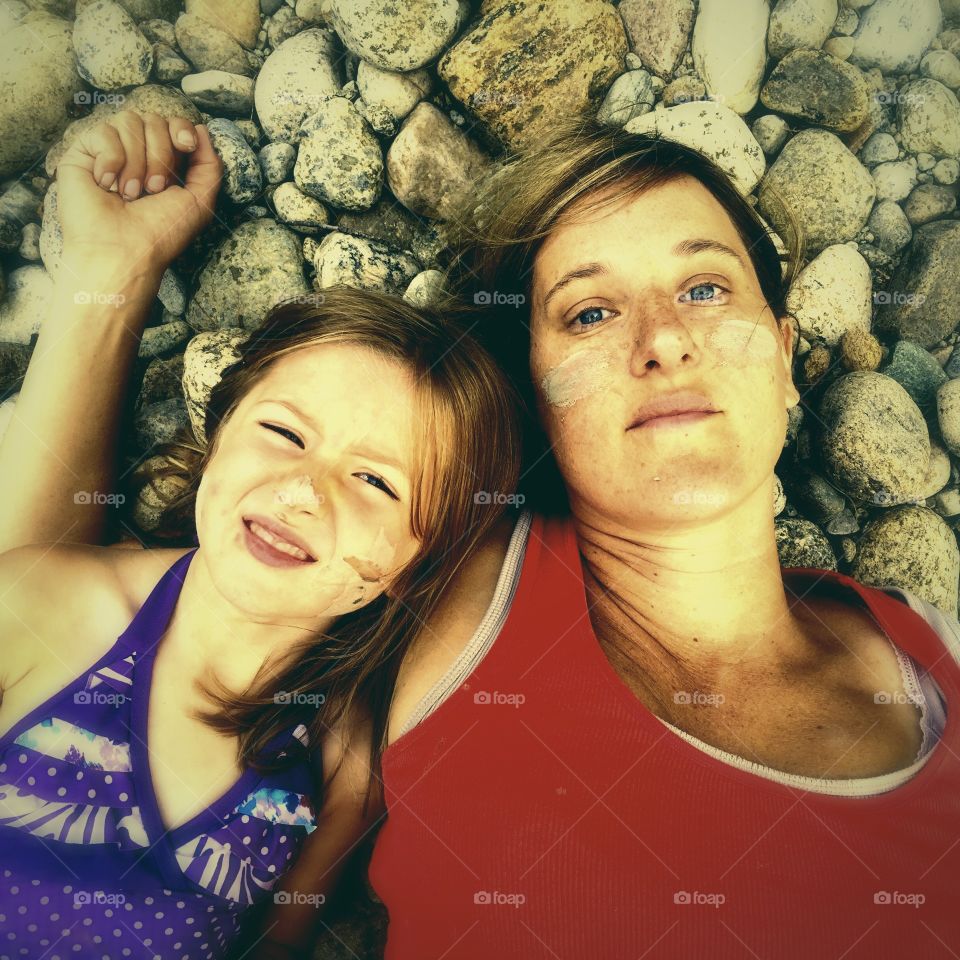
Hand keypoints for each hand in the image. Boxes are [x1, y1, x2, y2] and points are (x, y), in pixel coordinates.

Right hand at [54, 110, 223, 280]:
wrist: (123, 250)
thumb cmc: (161, 233)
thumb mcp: (200, 201)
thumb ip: (210, 166)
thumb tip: (202, 130)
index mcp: (162, 162)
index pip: (171, 122)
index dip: (180, 128)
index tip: (186, 147)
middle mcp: (135, 153)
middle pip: (153, 119)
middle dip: (160, 156)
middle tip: (153, 190)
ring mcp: (108, 151)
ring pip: (129, 121)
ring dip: (137, 162)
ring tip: (130, 194)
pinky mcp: (82, 153)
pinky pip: (103, 131)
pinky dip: (111, 161)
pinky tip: (106, 185)